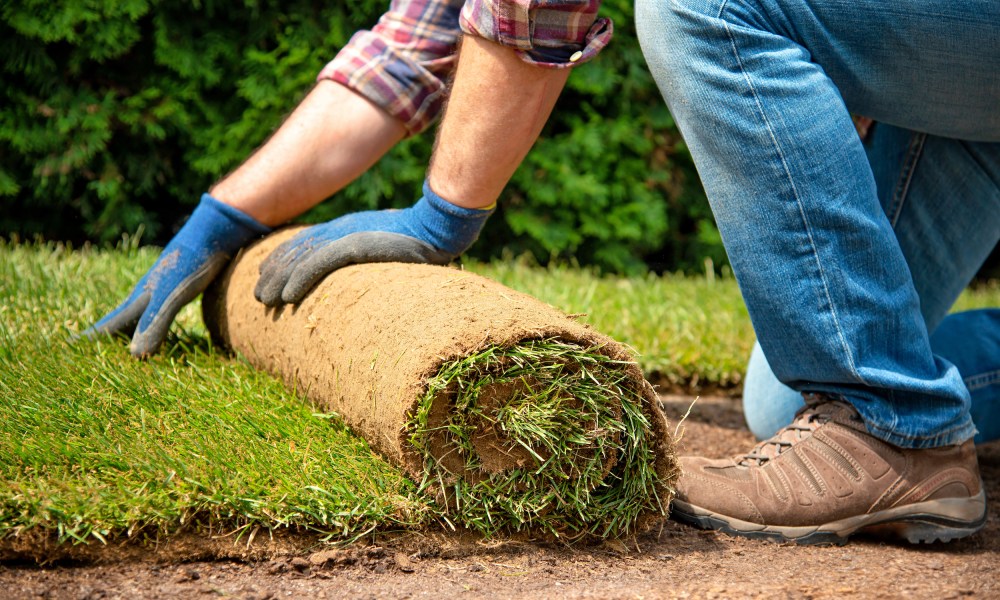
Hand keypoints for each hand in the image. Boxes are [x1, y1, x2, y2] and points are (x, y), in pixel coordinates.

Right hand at [83, 194, 269, 356]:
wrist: (212, 232)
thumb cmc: (190, 263)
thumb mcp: (172, 297)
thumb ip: (155, 323)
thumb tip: (135, 356)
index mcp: (138, 299)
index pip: (108, 325)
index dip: (91, 339)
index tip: (69, 350)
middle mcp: (145, 294)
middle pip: (119, 321)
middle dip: (103, 338)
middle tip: (84, 352)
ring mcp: (161, 289)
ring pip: (137, 315)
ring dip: (126, 330)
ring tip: (117, 343)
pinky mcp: (178, 287)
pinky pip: (156, 310)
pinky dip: (149, 322)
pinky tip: (154, 323)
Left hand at [254, 181, 492, 306]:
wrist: (437, 230)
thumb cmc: (417, 242)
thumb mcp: (382, 248)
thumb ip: (363, 255)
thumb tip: (355, 277)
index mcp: (345, 229)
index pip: (305, 244)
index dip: (282, 260)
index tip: (267, 278)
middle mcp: (340, 230)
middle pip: (297, 251)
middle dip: (274, 273)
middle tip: (259, 296)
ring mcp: (347, 236)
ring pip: (302, 259)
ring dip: (280, 281)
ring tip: (265, 301)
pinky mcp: (355, 244)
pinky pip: (320, 264)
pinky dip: (301, 279)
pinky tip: (288, 296)